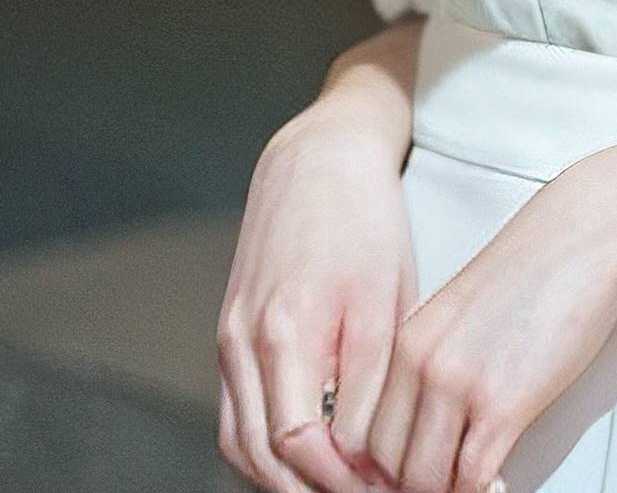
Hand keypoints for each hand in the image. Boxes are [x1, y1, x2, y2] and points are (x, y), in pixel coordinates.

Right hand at [218, 87, 416, 492]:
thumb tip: (368, 455)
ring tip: (340, 483)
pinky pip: (236, 414)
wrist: (319, 158)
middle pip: (266, 458)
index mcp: (291, 330)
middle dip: (316, 490)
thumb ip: (372, 382)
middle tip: (368, 491)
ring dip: (284, 479)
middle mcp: (248, 341)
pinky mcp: (228, 333)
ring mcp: (230, 337)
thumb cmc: (365, 220)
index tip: (388, 485)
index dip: (345, 480)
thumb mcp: (387, 298)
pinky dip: (264, 448)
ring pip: (241, 445)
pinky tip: (307, 453)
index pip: (303, 447)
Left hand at [357, 143, 616, 492]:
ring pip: (423, 479)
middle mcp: (422, 361)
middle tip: (440, 483)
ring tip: (468, 485)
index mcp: (408, 338)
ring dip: (445, 490)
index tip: (404, 474)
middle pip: (386, 462)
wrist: (590, 231)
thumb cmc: (542, 263)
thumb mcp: (465, 310)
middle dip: (410, 483)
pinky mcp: (504, 403)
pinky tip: (495, 485)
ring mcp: (459, 383)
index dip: (383, 466)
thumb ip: (437, 357)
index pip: (365, 431)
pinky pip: (472, 479)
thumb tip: (431, 415)